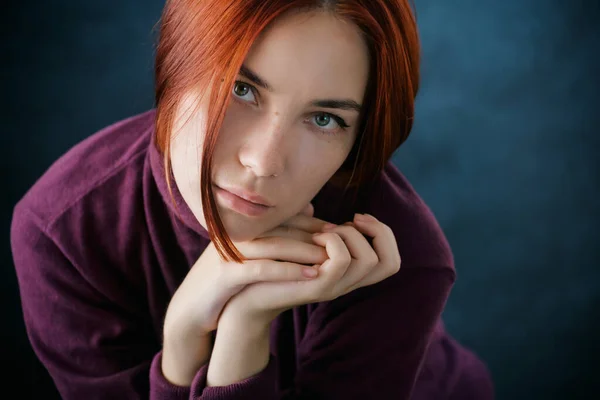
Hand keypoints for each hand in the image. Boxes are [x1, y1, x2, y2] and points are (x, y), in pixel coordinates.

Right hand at [163, 203, 324, 337]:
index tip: (338, 231)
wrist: (192, 307)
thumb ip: (280, 234)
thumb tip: (310, 211)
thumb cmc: (229, 280)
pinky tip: (310, 275)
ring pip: (274, 245)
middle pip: (282, 228)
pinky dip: (287, 271)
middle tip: (341, 243)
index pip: (285, 219)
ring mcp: (230, 251)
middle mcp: (237, 234)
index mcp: (245, 228)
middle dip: (314, 235)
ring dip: (305, 250)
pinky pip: (260, 268)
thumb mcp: (253, 255)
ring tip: (330, 259)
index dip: (314, 224)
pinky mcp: (224, 274)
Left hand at [220, 213, 400, 324]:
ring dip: (348, 235)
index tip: (357, 218)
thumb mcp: (297, 243)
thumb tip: (313, 208)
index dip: (384, 234)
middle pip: (390, 262)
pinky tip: (315, 238)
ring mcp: (336, 288)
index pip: (391, 261)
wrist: (247, 290)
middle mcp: (349, 283)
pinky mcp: (318, 288)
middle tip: (345, 223)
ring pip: (368, 260)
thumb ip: (310, 228)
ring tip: (324, 232)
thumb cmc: (272, 263)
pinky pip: (341, 262)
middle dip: (375, 232)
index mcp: (350, 273)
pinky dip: (332, 241)